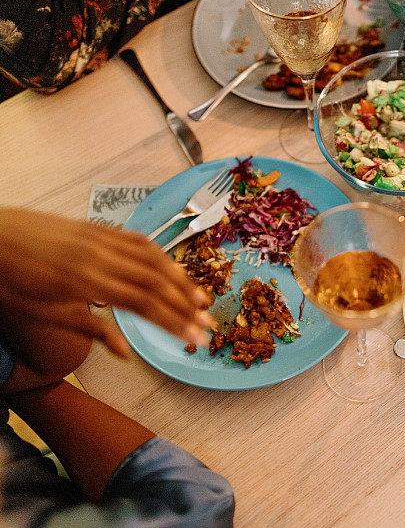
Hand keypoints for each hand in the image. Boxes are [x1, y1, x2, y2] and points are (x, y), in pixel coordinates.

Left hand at [0, 208, 214, 355]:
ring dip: (181, 281)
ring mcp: (100, 238)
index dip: (175, 323)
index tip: (196, 338)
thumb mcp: (41, 314)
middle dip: (186, 306)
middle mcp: (100, 257)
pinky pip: (138, 240)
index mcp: (85, 282)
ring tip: (200, 299)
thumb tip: (125, 353)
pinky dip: (160, 255)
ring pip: (153, 259)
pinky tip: (172, 268)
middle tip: (209, 324)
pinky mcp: (96, 228)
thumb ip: (89, 329)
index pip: (144, 305)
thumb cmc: (8, 280)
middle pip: (157, 283)